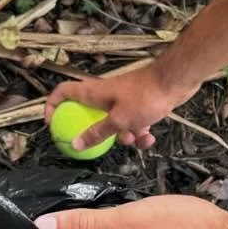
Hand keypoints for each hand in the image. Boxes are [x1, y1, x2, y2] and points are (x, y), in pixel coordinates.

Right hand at [43, 56, 200, 150]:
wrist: (175, 81)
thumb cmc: (146, 96)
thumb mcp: (119, 120)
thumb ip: (98, 133)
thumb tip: (76, 144)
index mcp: (93, 94)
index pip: (62, 93)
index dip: (52, 106)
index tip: (52, 125)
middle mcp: (105, 96)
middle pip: (89, 115)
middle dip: (97, 134)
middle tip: (100, 147)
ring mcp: (123, 100)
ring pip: (115, 124)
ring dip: (124, 136)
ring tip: (137, 139)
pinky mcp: (139, 105)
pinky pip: (133, 123)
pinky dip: (140, 132)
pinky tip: (150, 138)